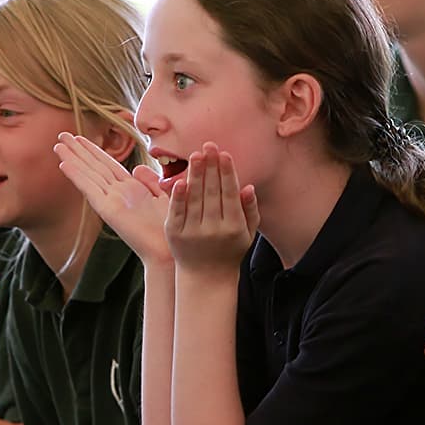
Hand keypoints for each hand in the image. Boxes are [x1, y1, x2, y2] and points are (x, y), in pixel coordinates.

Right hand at [56, 132, 171, 265]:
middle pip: (94, 166)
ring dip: (73, 158)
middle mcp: (118, 194)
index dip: (93, 150)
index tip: (80, 138)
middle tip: (62, 134)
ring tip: (58, 144)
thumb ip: (151, 182)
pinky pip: (90, 189)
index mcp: (131, 190)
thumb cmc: (170, 229)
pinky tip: (64, 164)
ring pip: (89, 174)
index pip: (108, 165)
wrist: (169, 251)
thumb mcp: (163, 198)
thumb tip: (137, 168)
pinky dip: (77, 176)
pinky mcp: (108, 211)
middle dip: (78, 150)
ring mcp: (111, 202)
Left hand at [165, 144, 258, 275]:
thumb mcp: (247, 234)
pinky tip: (180, 180)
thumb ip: (250, 210)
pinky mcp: (175, 235)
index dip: (227, 173)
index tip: (225, 154)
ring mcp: (193, 233)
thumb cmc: (229, 251)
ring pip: (194, 198)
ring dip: (195, 175)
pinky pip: (177, 211)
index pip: (230, 194)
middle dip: (210, 167)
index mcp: (233, 228)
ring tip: (196, 155)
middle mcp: (214, 230)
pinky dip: (177, 196)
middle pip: (211, 192)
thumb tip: (248, 186)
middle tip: (208, 145)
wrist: (206, 279)